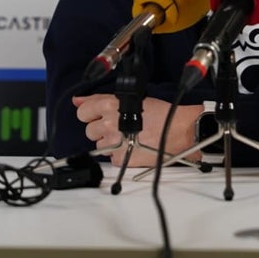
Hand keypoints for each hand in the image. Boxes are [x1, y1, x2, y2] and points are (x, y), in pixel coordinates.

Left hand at [72, 93, 201, 166]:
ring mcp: (113, 143)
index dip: (91, 114)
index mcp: (110, 105)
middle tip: (120, 127)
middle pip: (90, 131)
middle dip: (102, 130)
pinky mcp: (120, 158)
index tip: (99, 116)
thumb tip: (77, 101)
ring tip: (130, 137)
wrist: (180, 130)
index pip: (83, 111)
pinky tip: (134, 147)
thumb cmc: (161, 112)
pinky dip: (120, 154)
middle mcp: (108, 123)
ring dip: (111, 143)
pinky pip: (111, 158)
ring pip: (100, 146)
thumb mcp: (131, 99)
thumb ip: (100, 100)